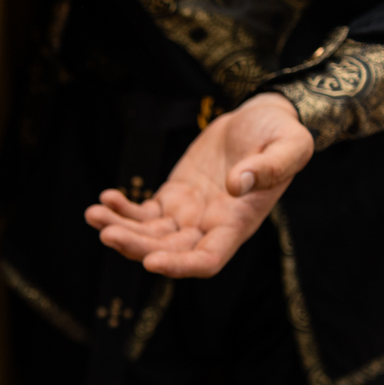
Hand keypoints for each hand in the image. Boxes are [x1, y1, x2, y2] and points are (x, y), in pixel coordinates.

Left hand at [84, 93, 313, 277]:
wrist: (263, 118)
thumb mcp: (291, 145)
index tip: (152, 262)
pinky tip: (105, 199)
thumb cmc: (281, 133)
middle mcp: (210, 227)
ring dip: (120, 228)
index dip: (180, 266)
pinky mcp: (172, 198)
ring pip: (149, 234)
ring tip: (93, 214)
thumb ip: (272, 166)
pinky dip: (121, 210)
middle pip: (168, 250)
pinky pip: (142, 213)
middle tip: (106, 233)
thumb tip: (239, 184)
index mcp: (238, 224)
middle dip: (136, 246)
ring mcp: (188, 214)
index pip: (208, 260)